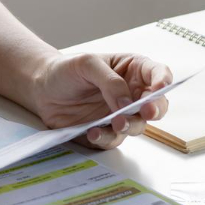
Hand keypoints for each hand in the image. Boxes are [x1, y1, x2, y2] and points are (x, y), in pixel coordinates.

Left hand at [27, 52, 171, 150]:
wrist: (41, 88)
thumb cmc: (66, 69)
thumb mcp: (87, 64)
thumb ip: (109, 81)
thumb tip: (125, 102)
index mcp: (132, 71)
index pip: (158, 75)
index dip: (163, 82)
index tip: (159, 88)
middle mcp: (131, 94)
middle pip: (156, 105)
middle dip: (155, 110)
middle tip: (145, 112)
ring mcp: (120, 115)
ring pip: (137, 126)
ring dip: (129, 125)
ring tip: (115, 122)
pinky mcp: (105, 132)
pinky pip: (112, 140)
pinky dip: (105, 138)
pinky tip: (93, 132)